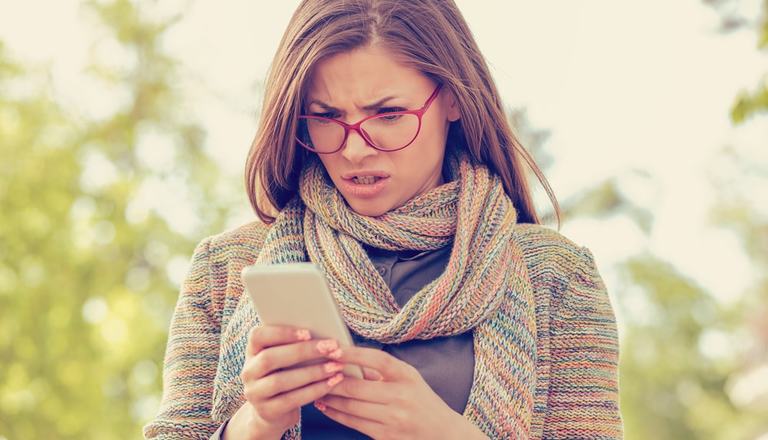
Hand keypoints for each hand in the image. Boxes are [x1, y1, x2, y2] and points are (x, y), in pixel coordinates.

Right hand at [224, 326, 346, 439]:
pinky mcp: (267, 411)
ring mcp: (255, 393)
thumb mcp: (284, 360)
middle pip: (270, 358)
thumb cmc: (285, 376)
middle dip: (303, 351)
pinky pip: (291, 400)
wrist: (272, 413)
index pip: (257, 336)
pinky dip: (314, 390)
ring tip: (335, 366)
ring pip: (280, 381)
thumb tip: (324, 332)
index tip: (308, 332)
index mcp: (252, 352)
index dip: (281, 333)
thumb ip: (294, 346)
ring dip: (312, 372)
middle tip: (331, 347)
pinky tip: (331, 383)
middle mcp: (248, 372)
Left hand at [312, 346, 486, 439]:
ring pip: (350, 406)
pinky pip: (353, 422)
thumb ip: (382, 370)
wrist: (443, 433)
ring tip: (314, 387)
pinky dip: (335, 413)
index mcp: (407, 376)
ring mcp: (393, 418)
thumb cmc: (422, 400)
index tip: (333, 348)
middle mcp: (401, 397)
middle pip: (357, 386)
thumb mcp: (409, 378)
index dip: (352, 354)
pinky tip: (325, 405)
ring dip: (329, 396)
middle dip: (331, 379)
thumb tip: (347, 359)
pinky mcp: (385, 436)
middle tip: (313, 369)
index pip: (377, 360)